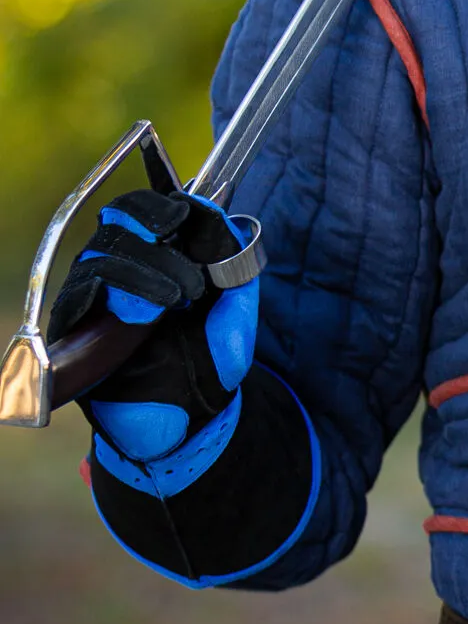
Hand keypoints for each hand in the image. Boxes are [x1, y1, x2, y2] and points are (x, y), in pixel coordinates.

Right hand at [49, 188, 258, 464]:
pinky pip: (81, 294)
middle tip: (189, 266)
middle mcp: (119, 272)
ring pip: (101, 255)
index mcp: (156, 257)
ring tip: (180, 297)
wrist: (196, 418)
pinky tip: (148, 310)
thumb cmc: (212, 358)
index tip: (183, 214)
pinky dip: (116, 292)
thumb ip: (228, 256)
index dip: (156, 205)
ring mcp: (96, 299)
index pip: (138, 210)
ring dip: (145, 267)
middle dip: (153, 232)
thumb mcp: (234, 302)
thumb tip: (208, 207)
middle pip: (116, 224)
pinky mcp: (77, 330)